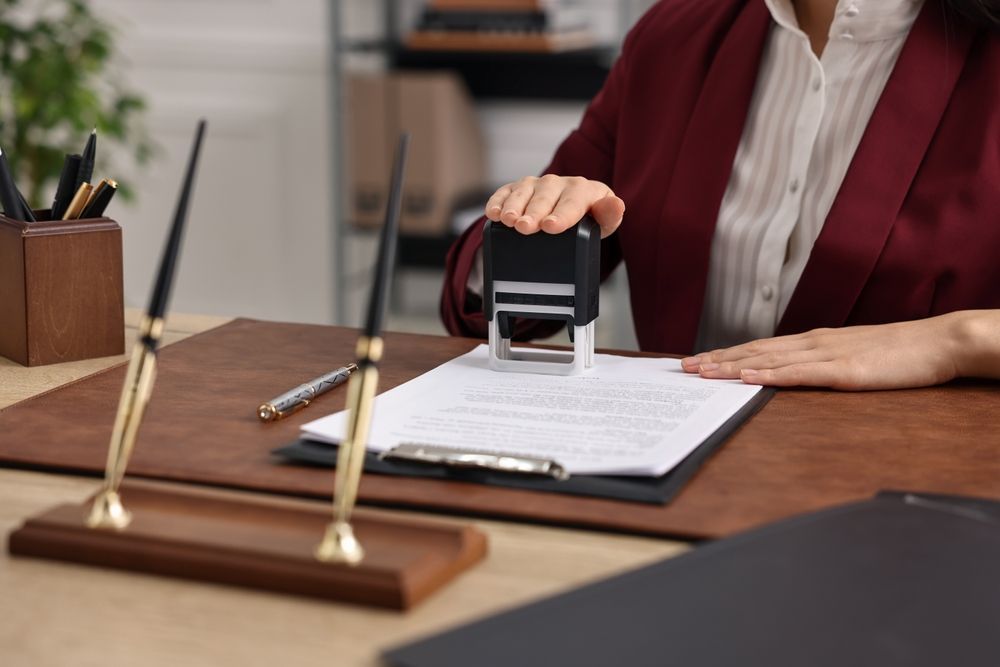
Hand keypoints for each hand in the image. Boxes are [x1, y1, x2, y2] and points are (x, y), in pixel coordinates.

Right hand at [485, 175, 624, 237]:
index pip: (572, 202)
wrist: (571, 213)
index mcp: (584, 189)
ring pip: (523, 192)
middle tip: (525, 227)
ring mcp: (536, 185)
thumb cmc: (588, 220)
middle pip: (544, 198)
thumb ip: (609, 216)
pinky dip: (497, 201)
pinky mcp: (518, 189)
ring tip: (508, 220)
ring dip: (513, 206)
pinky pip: (505, 192)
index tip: (551, 226)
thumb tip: (616, 205)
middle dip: (534, 212)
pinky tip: (493, 213)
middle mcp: (558, 184)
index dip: (562, 214)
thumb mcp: (603, 224)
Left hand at [680, 311, 999, 389]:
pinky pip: (801, 374)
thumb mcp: (851, 356)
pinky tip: (748, 377)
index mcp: (814, 341)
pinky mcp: (845, 371)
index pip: (760, 347)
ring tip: (704, 372)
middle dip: (718, 359)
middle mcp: (813, 343)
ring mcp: (828, 355)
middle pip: (756, 351)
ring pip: (770, 360)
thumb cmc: (898, 352)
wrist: (939, 342)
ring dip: (733, 366)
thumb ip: (820, 363)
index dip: (727, 354)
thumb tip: (791, 373)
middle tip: (685, 368)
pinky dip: (771, 375)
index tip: (698, 360)